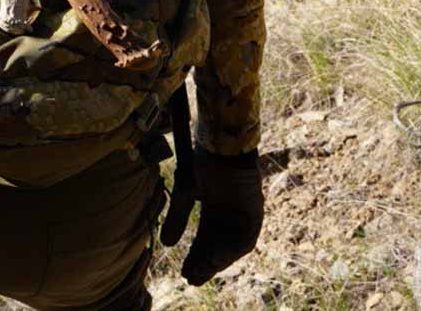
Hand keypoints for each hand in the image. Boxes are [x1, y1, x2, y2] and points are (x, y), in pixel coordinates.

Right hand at [162, 148, 262, 285]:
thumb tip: (166, 245)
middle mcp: (230, 213)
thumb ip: (177, 218)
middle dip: (205, 263)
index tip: (184, 272)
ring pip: (231, 246)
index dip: (195, 256)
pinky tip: (217, 260)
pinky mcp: (255, 211)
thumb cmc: (203, 161)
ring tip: (202, 272)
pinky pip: (246, 238)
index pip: (205, 239)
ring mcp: (243, 213)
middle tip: (192, 278)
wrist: (221, 143)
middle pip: (218, 246)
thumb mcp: (185, 194)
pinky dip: (232, 252)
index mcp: (214, 208)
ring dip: (218, 261)